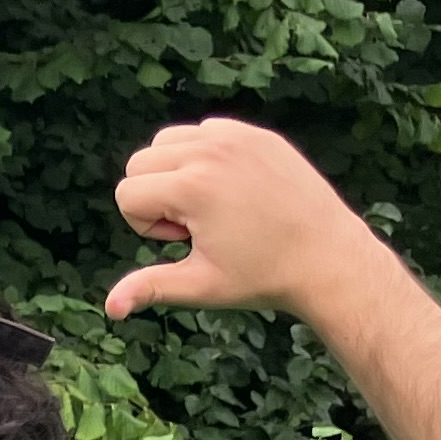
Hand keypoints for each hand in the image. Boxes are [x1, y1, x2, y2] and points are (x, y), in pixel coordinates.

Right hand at [102, 121, 388, 325]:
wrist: (330, 258)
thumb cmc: (264, 276)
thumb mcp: (201, 285)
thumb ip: (149, 286)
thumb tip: (110, 308)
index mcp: (191, 187)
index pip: (126, 193)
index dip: (147, 227)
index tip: (186, 242)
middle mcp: (209, 152)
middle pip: (139, 162)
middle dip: (155, 196)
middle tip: (199, 225)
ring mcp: (236, 137)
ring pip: (167, 141)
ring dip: (174, 171)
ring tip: (212, 204)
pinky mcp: (257, 134)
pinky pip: (205, 131)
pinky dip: (205, 155)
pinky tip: (232, 188)